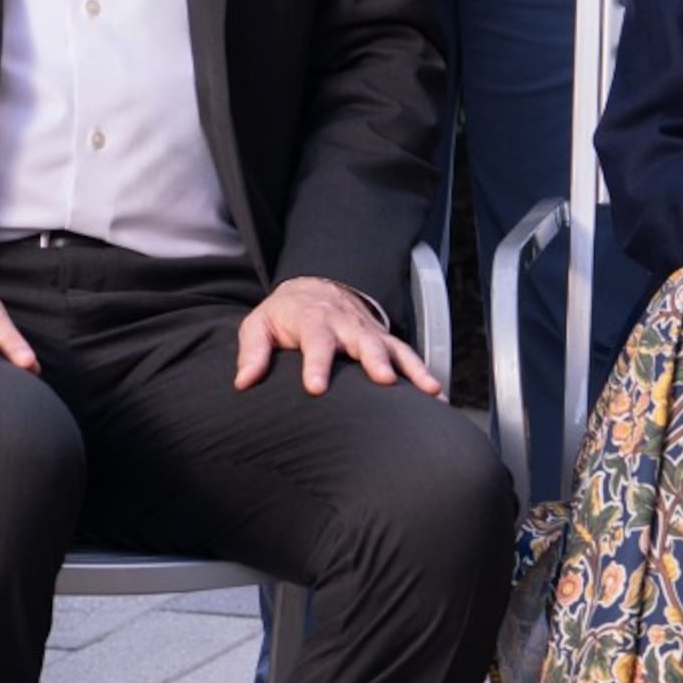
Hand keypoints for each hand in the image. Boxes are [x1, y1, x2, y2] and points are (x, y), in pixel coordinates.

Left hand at [233, 276, 442, 395]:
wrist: (313, 287)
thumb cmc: (284, 315)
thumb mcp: (259, 325)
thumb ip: (253, 352)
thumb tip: (244, 382)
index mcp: (312, 321)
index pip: (316, 341)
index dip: (316, 364)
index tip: (315, 388)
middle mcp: (345, 324)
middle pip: (363, 341)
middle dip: (374, 360)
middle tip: (383, 381)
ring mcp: (368, 331)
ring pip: (393, 347)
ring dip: (410, 368)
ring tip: (429, 389)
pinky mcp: (384, 339)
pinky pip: (407, 354)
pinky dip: (423, 372)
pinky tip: (438, 394)